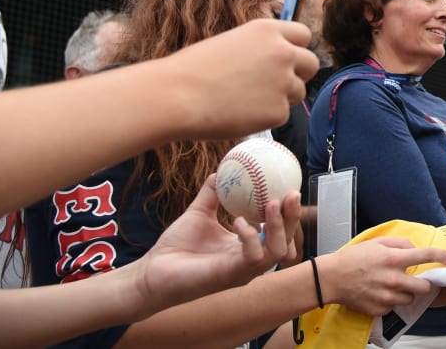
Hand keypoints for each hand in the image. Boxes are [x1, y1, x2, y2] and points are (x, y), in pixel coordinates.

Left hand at [132, 174, 301, 314]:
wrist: (153, 270)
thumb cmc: (176, 246)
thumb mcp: (199, 213)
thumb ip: (212, 193)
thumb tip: (221, 169)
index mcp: (246, 247)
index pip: (277, 232)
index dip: (288, 214)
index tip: (290, 189)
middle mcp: (250, 260)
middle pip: (285, 242)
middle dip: (292, 218)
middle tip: (291, 194)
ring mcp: (243, 270)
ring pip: (276, 251)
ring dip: (278, 226)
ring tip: (272, 204)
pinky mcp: (231, 276)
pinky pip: (253, 257)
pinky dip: (251, 236)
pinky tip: (239, 221)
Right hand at [163, 19, 318, 140]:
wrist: (178, 95)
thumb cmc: (193, 69)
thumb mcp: (232, 43)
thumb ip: (260, 49)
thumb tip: (277, 62)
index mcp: (268, 30)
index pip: (303, 35)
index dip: (295, 48)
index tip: (286, 60)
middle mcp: (283, 53)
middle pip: (311, 64)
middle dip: (299, 74)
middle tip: (276, 85)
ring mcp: (284, 82)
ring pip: (299, 92)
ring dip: (282, 97)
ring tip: (247, 100)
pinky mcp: (279, 111)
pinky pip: (282, 114)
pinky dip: (266, 117)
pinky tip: (240, 113)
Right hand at [318, 237, 445, 316]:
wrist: (332, 278)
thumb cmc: (353, 258)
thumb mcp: (377, 242)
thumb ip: (399, 244)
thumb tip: (414, 249)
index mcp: (393, 259)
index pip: (425, 256)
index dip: (441, 256)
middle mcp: (393, 279)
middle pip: (424, 286)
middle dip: (423, 283)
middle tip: (415, 279)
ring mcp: (387, 297)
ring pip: (410, 298)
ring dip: (406, 292)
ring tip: (392, 286)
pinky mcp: (379, 310)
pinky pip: (394, 307)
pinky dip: (391, 301)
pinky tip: (380, 294)